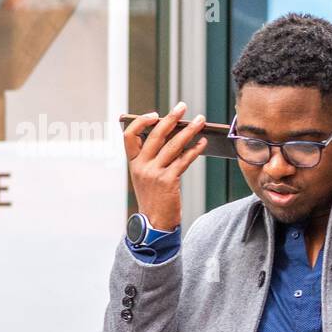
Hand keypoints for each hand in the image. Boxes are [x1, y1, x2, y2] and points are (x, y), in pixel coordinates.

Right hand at [121, 101, 207, 229]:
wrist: (154, 224)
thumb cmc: (154, 199)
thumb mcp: (146, 177)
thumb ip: (153, 159)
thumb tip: (173, 136)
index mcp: (133, 163)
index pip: (129, 135)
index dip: (141, 122)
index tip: (155, 114)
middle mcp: (141, 166)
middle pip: (156, 135)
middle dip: (171, 118)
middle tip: (182, 106)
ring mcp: (154, 173)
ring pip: (173, 145)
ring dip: (189, 130)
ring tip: (200, 121)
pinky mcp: (168, 181)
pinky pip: (184, 160)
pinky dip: (195, 149)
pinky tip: (202, 143)